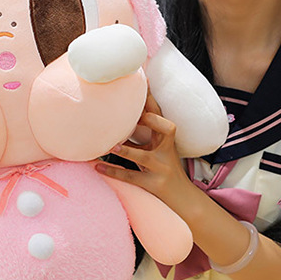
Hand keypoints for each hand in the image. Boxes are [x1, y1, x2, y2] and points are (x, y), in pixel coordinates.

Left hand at [96, 93, 196, 212]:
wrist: (183, 198)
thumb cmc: (163, 169)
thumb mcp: (156, 149)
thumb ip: (141, 134)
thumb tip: (117, 117)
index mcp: (166, 139)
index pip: (160, 114)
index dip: (152, 99)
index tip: (142, 81)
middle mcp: (167, 150)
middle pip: (165, 129)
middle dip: (152, 119)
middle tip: (135, 112)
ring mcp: (161, 168)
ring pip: (145, 157)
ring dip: (127, 151)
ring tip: (109, 145)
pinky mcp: (154, 184)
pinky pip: (133, 177)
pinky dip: (114, 172)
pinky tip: (97, 166)